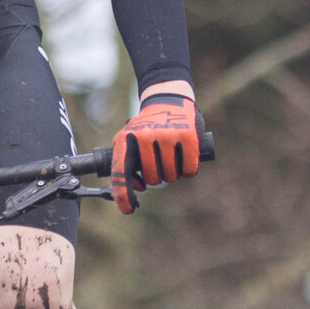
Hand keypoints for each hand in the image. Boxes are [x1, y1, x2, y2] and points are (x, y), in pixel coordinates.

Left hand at [111, 85, 200, 213]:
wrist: (167, 98)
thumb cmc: (146, 127)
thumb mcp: (128, 138)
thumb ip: (126, 164)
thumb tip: (135, 190)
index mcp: (126, 139)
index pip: (121, 172)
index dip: (123, 195)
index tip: (128, 209)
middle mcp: (145, 137)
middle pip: (152, 179)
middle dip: (155, 178)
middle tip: (158, 166)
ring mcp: (167, 136)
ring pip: (170, 176)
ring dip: (171, 175)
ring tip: (170, 160)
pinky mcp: (188, 137)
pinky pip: (188, 170)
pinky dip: (187, 171)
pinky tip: (184, 161)